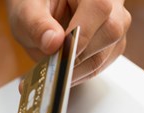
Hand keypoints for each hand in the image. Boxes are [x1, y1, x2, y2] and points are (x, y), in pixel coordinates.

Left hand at [7, 0, 130, 85]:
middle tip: (53, 67)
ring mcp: (116, 24)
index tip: (61, 53)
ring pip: (107, 54)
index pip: (99, 8)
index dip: (82, 35)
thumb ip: (37, 25)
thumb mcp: (26, 12)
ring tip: (53, 74)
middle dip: (78, 57)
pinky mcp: (111, 45)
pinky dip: (80, 74)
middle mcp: (111, 3)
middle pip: (110, 33)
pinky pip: (101, 65)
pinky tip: (62, 73)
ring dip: (77, 70)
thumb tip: (53, 43)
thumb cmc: (35, 7)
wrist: (39, 15)